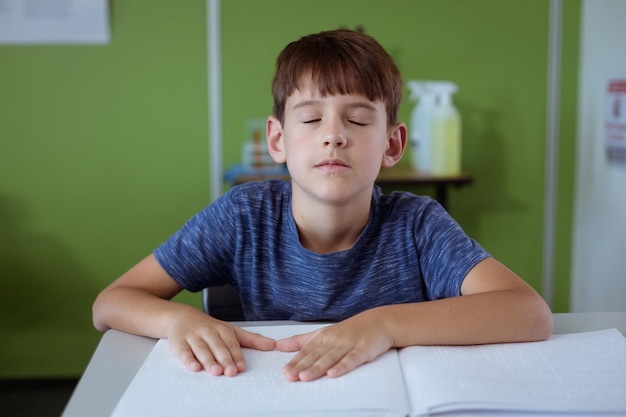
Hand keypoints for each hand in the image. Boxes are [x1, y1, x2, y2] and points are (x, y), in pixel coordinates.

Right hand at [166, 309, 275, 376]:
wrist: (181, 317)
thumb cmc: (209, 328)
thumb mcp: (231, 331)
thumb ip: (251, 339)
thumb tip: (272, 345)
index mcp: (222, 329)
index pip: (231, 343)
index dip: (236, 355)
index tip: (241, 367)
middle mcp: (208, 331)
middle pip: (217, 346)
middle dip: (224, 359)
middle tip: (231, 371)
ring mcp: (193, 336)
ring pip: (201, 349)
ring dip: (208, 360)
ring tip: (216, 371)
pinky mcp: (178, 342)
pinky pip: (183, 351)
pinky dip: (188, 359)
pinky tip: (194, 367)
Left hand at [276, 310, 392, 381]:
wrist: (378, 322)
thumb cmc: (349, 330)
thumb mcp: (323, 333)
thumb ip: (301, 341)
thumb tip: (279, 345)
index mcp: (323, 337)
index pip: (306, 351)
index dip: (295, 362)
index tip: (285, 372)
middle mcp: (333, 340)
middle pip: (316, 356)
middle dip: (302, 366)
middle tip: (290, 376)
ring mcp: (348, 345)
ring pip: (330, 358)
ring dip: (318, 368)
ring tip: (305, 377)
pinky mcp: (362, 350)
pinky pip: (351, 359)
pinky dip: (342, 366)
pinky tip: (333, 373)